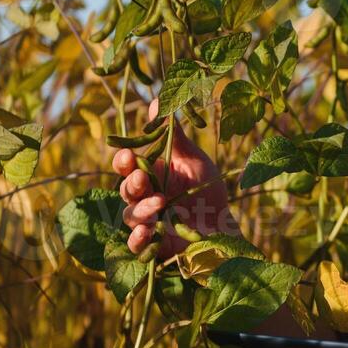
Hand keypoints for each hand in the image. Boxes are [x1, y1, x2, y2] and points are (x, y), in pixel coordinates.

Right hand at [111, 98, 236, 256]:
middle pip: (125, 190)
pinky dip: (138, 239)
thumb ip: (173, 137)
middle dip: (131, 183)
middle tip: (143, 180)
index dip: (123, 162)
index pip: (126, 167)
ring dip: (141, 209)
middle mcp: (143, 198)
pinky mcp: (153, 245)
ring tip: (160, 203)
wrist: (224, 226)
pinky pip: (136, 245)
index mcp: (149, 175)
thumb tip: (158, 102)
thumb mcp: (193, 160)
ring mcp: (146, 222)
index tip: (128, 156)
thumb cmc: (208, 190)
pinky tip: (147, 231)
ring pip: (130, 215)